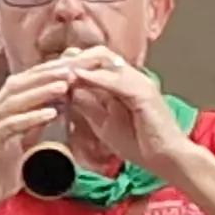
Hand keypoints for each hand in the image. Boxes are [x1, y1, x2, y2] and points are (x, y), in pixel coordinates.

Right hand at [0, 59, 81, 214]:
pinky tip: (50, 113)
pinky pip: (9, 126)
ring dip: (41, 90)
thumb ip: (31, 128)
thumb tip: (50, 110)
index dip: (47, 72)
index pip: (23, 84)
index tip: (73, 65)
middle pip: (18, 84)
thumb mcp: (19, 148)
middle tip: (73, 65)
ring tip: (65, 83)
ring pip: (13, 101)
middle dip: (46, 73)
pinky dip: (30, 118)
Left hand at [59, 49, 194, 177]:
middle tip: (48, 69)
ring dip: (79, 64)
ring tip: (57, 71)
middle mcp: (133, 77)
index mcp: (124, 83)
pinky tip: (76, 78)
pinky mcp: (144, 93)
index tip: (47, 71)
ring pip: (105, 60)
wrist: (167, 160)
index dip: (71, 62)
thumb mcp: (104, 124)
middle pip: (98, 54)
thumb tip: (69, 90)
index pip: (94, 61)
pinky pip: (116, 80)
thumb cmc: (141, 145)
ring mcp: (140, 82)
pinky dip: (95, 77)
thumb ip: (89, 106)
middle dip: (72, 59)